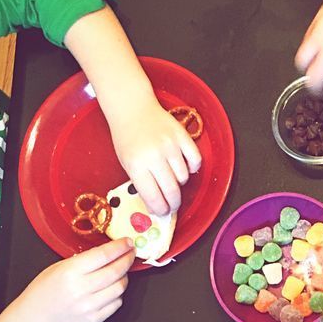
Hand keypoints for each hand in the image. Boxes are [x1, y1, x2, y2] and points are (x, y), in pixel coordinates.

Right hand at [18, 239, 135, 321]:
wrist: (38, 315)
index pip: (103, 255)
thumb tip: (111, 252)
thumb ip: (85, 260)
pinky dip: (118, 294)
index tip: (128, 242)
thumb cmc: (46, 288)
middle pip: (115, 271)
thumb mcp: (60, 266)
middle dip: (127, 260)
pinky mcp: (94, 319)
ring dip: (124, 277)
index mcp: (70, 272)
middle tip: (130, 253)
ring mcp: (88, 306)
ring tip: (120, 271)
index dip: (120, 247)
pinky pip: (116, 303)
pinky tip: (111, 288)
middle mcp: (80, 290)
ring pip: (119, 288)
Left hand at [106, 96, 201, 215]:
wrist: (133, 108)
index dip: (160, 209)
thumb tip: (157, 204)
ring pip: (184, 177)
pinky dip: (192, 167)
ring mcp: (170, 145)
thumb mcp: (126, 163)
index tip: (163, 213)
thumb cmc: (127, 137)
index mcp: (137, 165)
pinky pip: (195, 160)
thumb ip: (141, 183)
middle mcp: (154, 156)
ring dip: (179, 182)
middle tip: (172, 205)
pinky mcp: (182, 136)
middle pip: (172, 191)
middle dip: (173, 203)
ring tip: (172, 178)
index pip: (154, 197)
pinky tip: (185, 166)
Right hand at [295, 0, 322, 91]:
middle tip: (319, 70)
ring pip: (307, 38)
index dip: (315, 86)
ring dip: (313, 49)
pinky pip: (316, 22)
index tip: (319, 87)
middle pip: (301, 58)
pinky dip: (320, 32)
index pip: (312, 77)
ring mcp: (321, 19)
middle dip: (307, 67)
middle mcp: (321, 36)